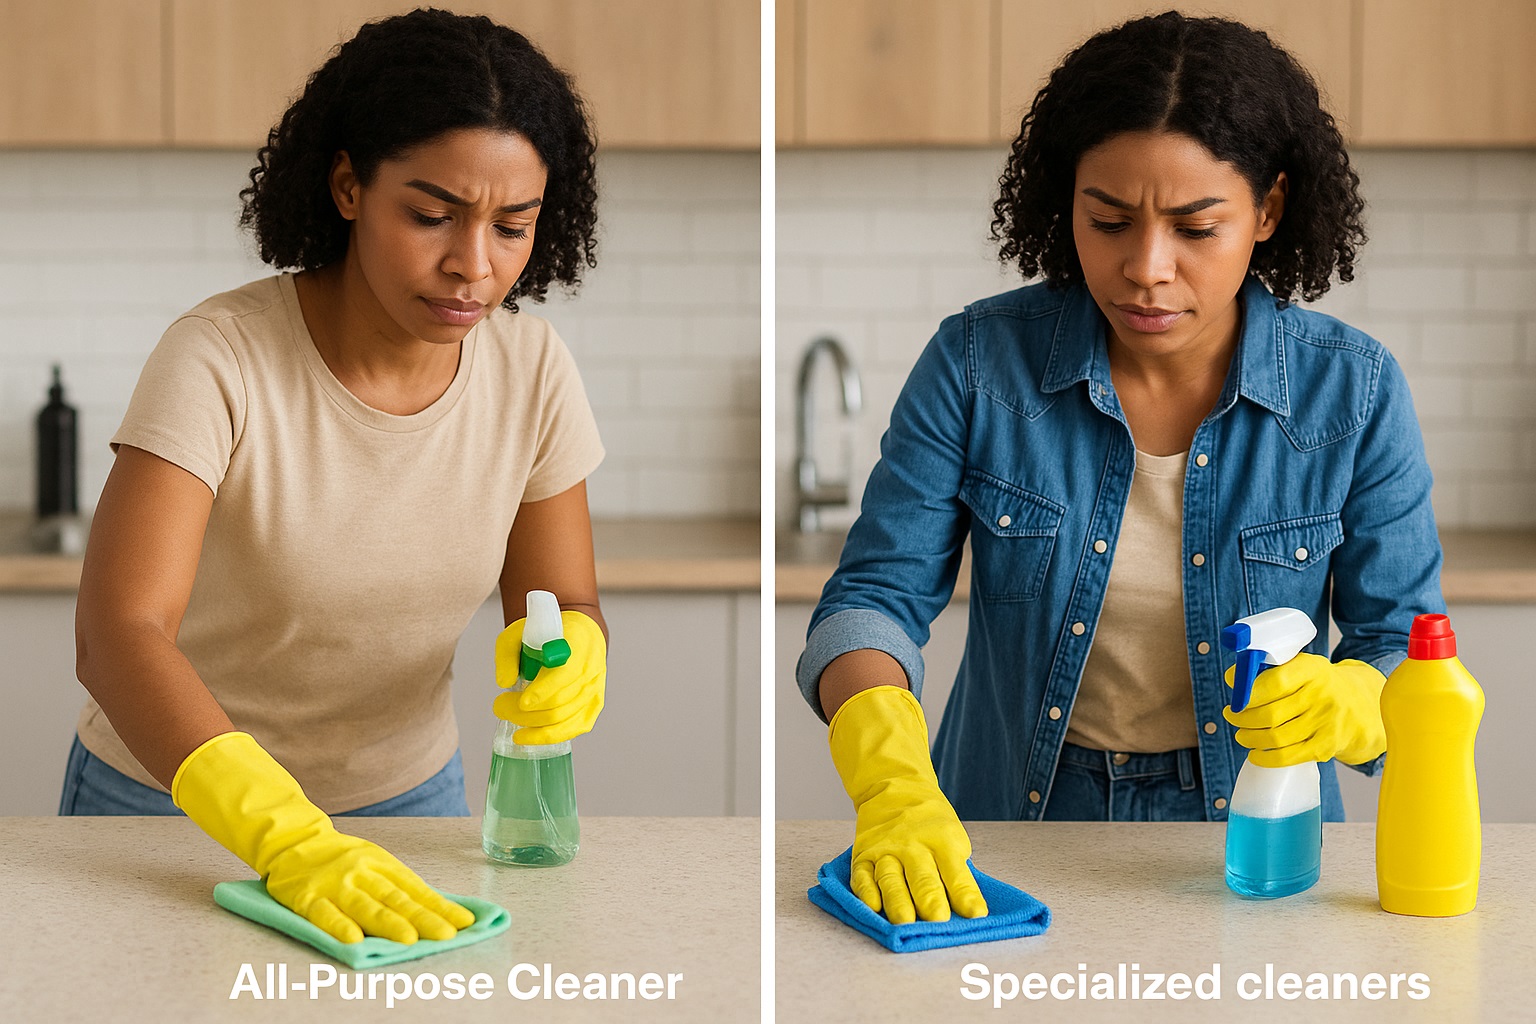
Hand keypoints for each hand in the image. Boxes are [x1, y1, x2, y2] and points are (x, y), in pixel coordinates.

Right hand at [173, 732, 474, 943]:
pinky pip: (324, 913)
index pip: (417, 890)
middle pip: (397, 899)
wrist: (293, 840)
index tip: (464, 923)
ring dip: (388, 923)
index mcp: (383, 864)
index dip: (440, 907)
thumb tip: (438, 910)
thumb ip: (400, 887)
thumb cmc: (342, 859)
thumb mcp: (375, 863)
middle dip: (424, 918)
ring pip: (365, 906)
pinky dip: (338, 925)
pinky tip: (351, 939)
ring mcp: (335, 884)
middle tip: (446, 934)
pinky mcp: (307, 896)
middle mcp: (363, 873)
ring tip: (409, 939)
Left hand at [492, 609, 606, 744]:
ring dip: (531, 724)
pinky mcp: (594, 705)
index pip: (564, 674)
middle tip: (499, 707)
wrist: (581, 635)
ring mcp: (595, 690)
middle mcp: (590, 670)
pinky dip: (550, 736)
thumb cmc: (549, 635)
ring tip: (509, 717)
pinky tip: (529, 736)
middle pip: (559, 702)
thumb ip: (508, 653)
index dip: (543, 691)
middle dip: (525, 711)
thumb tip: (504, 682)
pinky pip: (574, 728)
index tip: (522, 701)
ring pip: (563, 718)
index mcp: (577, 645)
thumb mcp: (520, 632)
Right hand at [827, 686, 987, 923]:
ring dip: (898, 901)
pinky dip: (866, 892)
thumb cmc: (930, 823)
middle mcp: (913, 845)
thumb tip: (965, 912)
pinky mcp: (863, 855)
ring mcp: (885, 850)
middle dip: (930, 900)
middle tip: (938, 921)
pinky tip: (873, 906)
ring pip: (890, 878)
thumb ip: (956, 872)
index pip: (956, 871)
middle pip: (922, 876)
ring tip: (905, 922)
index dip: (965, 894)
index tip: (976, 915)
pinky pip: (862, 876)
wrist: (895, 789)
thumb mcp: (952, 839)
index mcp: (942, 840)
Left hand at [1222, 653, 1386, 766]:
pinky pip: (1288, 756)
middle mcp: (1323, 695)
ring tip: (1242, 733)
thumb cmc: (1321, 685)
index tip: (1235, 693)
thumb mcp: (1303, 666)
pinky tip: (1256, 752)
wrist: (1364, 706)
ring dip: (1250, 738)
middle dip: (1242, 718)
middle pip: (1270, 714)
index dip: (1248, 691)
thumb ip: (1270, 668)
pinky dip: (1265, 757)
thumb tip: (1233, 678)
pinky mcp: (1327, 746)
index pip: (1275, 682)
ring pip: (1275, 737)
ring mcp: (1327, 723)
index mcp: (1313, 670)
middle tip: (1232, 716)